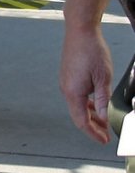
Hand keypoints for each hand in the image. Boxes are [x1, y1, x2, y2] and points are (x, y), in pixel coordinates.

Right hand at [59, 25, 112, 143]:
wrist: (80, 31)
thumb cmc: (91, 51)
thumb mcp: (103, 78)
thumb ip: (103, 100)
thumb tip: (104, 118)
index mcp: (73, 93)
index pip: (82, 121)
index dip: (93, 133)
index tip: (104, 141)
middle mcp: (66, 90)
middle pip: (78, 115)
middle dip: (93, 126)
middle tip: (106, 134)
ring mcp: (66, 83)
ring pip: (78, 106)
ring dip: (91, 115)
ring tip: (104, 120)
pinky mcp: (68, 76)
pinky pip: (76, 96)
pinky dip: (87, 104)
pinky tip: (96, 103)